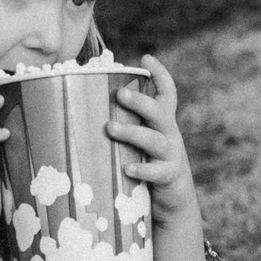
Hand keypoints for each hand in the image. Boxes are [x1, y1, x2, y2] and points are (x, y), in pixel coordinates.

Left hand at [107, 56, 198, 220]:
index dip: (160, 75)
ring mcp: (171, 156)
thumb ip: (126, 125)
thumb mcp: (141, 142)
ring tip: (110, 127)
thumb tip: (87, 111)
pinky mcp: (169, 177)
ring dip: (132, 132)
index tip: (146, 59)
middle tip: (119, 94)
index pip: (167, 94)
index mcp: (163, 123)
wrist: (173, 201)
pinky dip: (142, 170)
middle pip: (159, 112)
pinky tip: (127, 169)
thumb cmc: (148, 165)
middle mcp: (169, 135)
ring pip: (154, 140)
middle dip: (140, 101)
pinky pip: (157, 172)